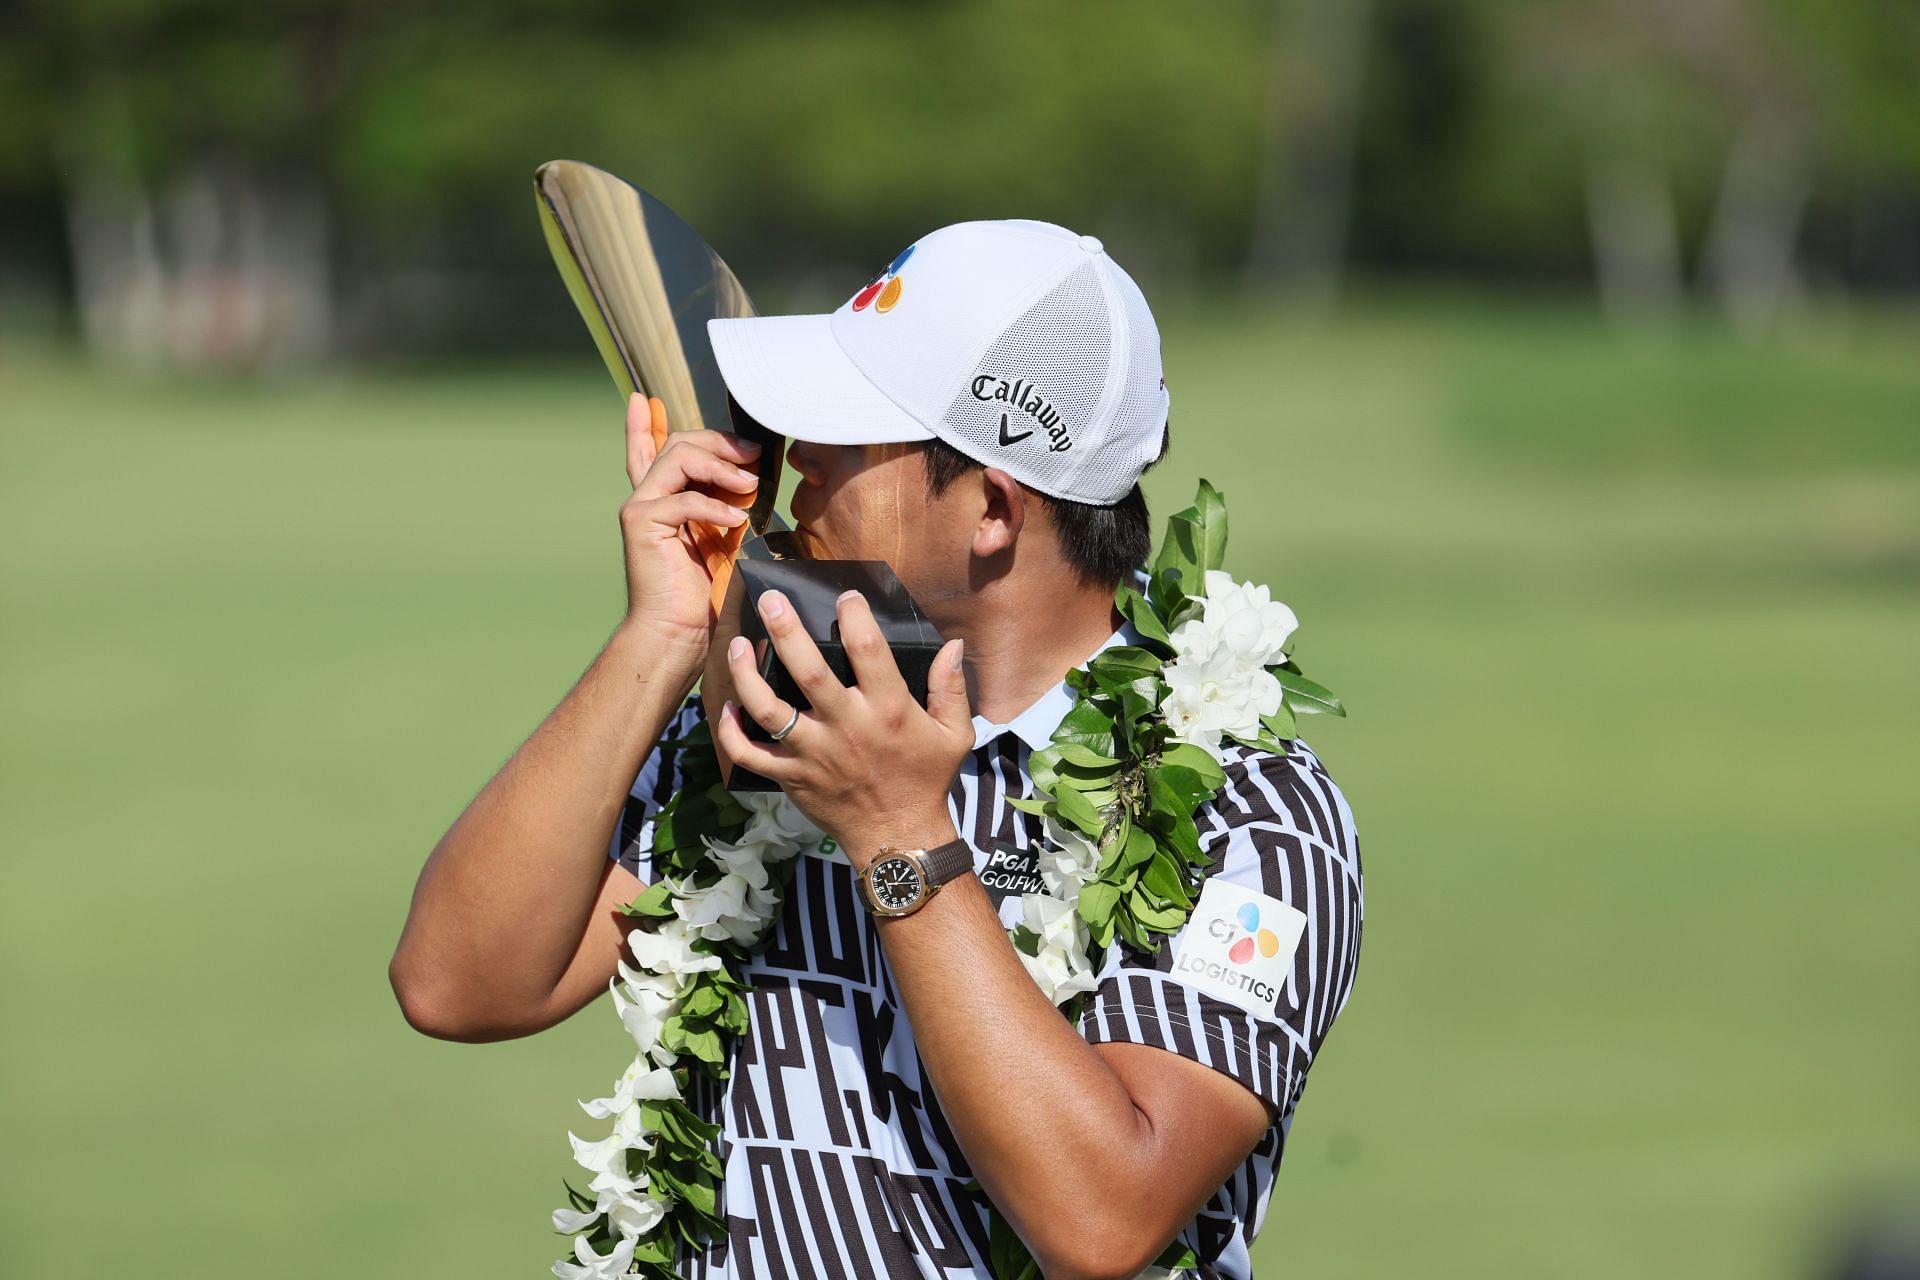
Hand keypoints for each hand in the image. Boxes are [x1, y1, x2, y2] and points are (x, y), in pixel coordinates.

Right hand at [619, 393, 761, 653]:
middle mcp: (645, 498)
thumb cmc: (701, 592)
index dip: (644, 424)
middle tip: (753, 453)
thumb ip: (723, 504)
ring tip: (750, 486)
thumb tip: (746, 476)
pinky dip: (715, 507)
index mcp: (659, 500)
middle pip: (679, 445)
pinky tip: (737, 520)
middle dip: (719, 443)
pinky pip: (684, 499)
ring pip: (679, 459)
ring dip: (721, 467)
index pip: (647, 451)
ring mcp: (640, 508)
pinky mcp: (642, 524)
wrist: (677, 632)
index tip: (644, 400)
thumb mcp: (719, 537)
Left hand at [712, 588, 971, 867]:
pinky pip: (751, 755)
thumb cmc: (926, 780)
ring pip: (769, 710)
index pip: (868, 651)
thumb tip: (953, 645)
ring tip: (738, 644)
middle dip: (787, 632)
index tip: (845, 596)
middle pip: (808, 673)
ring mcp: (814, 754)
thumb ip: (952, 688)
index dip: (854, 617)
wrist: (899, 837)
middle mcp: (847, 727)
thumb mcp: (955, 735)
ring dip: (748, 675)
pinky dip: (732, 732)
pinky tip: (729, 707)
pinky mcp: (792, 777)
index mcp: (889, 711)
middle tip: (771, 600)